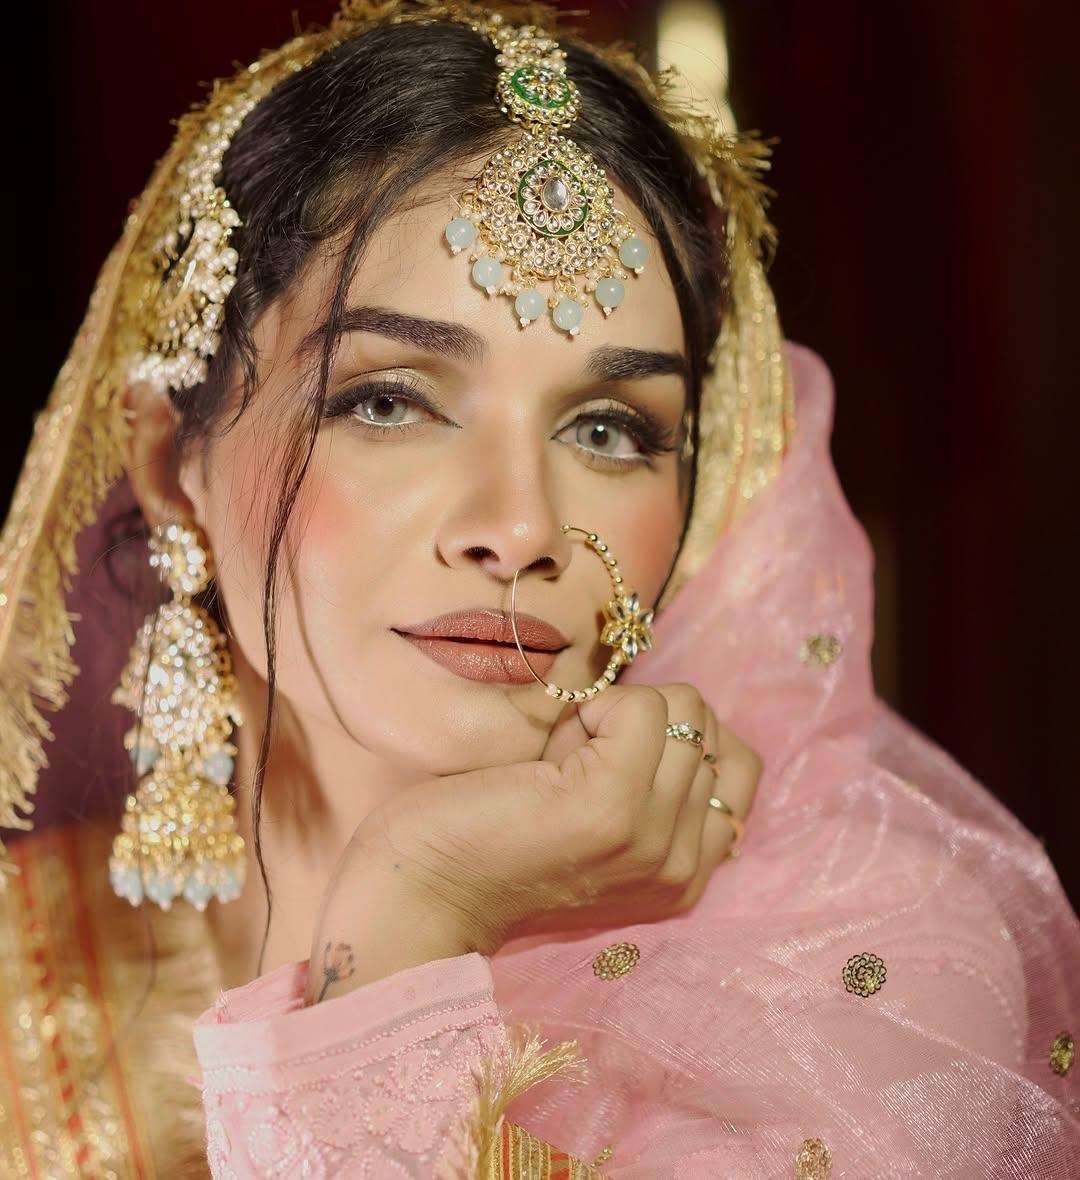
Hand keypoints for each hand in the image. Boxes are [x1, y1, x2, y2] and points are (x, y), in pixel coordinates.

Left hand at [308, 684, 761, 999]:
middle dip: (638, 724)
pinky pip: (642, 708)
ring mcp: (652, 839)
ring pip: (684, 711)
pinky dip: (596, 709)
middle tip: (572, 768)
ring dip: (615, 716)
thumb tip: (675, 707)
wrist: (421, 890)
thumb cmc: (493, 839)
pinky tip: (551, 754)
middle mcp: (683, 867)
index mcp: (685, 874)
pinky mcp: (612, 808)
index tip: (609, 765)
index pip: (738, 765)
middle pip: (709, 728)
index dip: (674, 739)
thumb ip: (653, 786)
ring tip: (559, 765)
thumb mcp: (597, 820)